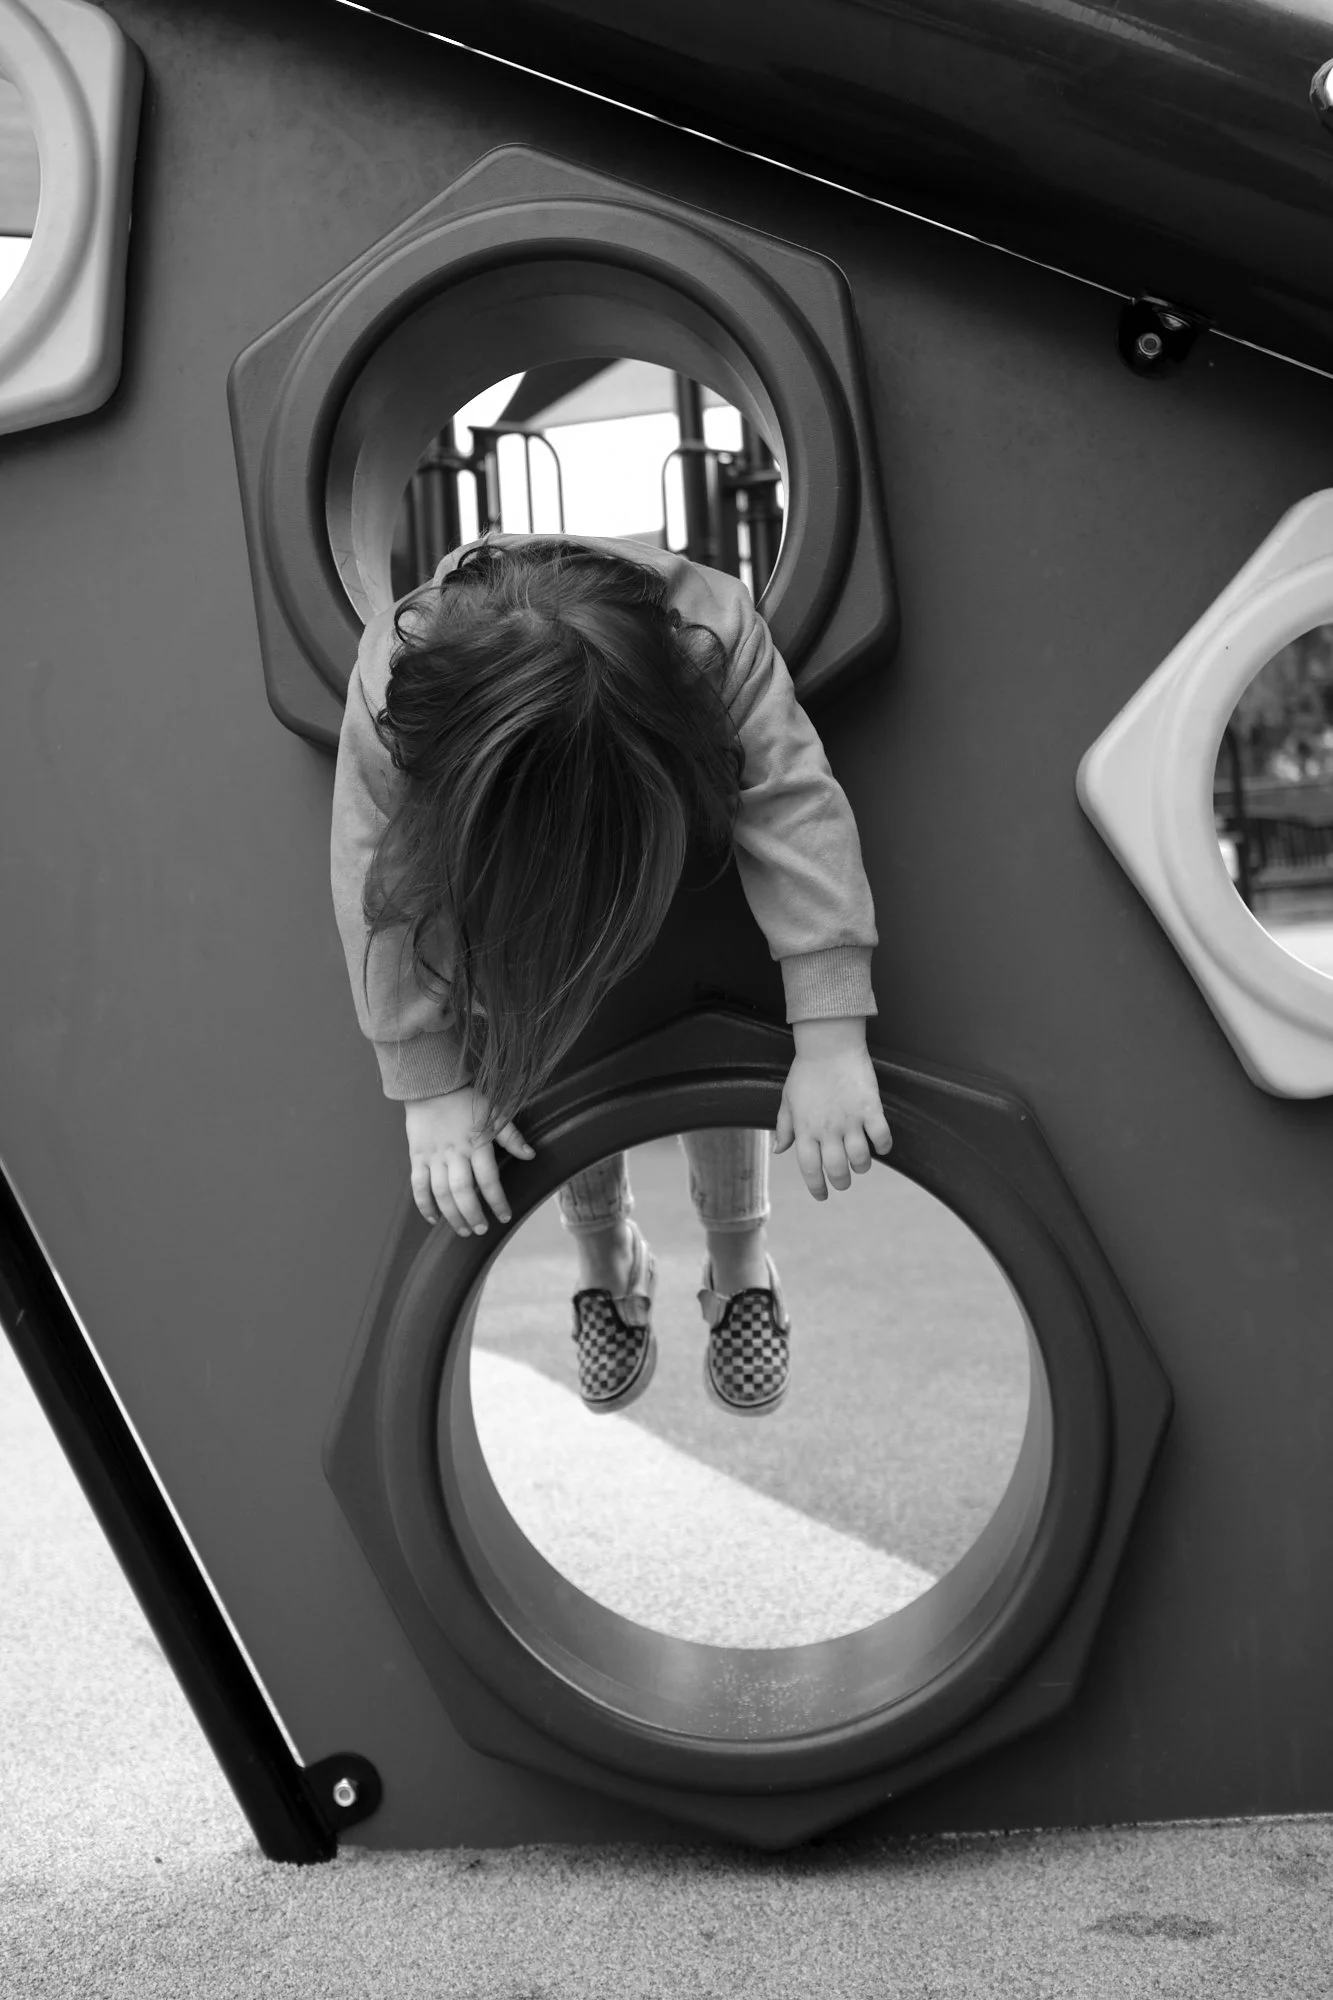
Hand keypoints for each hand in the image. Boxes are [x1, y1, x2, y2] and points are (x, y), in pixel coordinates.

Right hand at [404, 1086, 534, 1234]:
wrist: (431, 1085)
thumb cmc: (467, 1100)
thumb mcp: (495, 1112)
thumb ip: (512, 1137)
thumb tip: (531, 1155)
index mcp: (476, 1143)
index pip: (488, 1179)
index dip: (497, 1201)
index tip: (504, 1217)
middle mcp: (454, 1153)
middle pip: (462, 1191)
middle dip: (472, 1214)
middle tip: (481, 1229)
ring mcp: (433, 1156)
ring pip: (440, 1193)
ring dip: (452, 1215)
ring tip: (463, 1230)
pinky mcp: (417, 1157)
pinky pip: (418, 1186)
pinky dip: (424, 1205)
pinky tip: (434, 1220)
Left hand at [773, 1027, 892, 1200]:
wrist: (829, 1044)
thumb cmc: (806, 1071)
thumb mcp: (788, 1099)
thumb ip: (784, 1127)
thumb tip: (779, 1150)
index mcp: (805, 1129)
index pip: (809, 1169)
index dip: (816, 1187)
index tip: (822, 1195)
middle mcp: (827, 1129)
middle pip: (837, 1170)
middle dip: (841, 1182)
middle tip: (844, 1181)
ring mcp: (850, 1120)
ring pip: (861, 1160)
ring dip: (862, 1167)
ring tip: (861, 1163)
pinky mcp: (871, 1109)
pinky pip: (882, 1138)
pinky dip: (884, 1147)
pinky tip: (881, 1146)